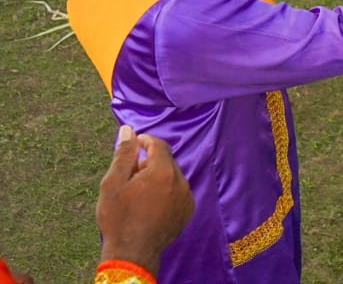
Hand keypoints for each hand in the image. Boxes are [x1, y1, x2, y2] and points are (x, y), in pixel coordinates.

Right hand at [97, 126, 193, 276]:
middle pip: (166, 161)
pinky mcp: (188, 210)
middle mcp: (180, 181)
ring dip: (158, 177)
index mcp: (162, 172)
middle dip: (149, 162)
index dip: (145, 141)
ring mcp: (187, 197)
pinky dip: (166, 191)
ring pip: (172, 177)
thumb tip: (129, 130)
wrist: (132, 252)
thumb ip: (124, 154)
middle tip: (130, 175)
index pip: (159, 144)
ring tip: (138, 193)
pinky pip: (177, 192)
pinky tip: (150, 205)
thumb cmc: (118, 217)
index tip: (134, 145)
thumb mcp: (113, 183)